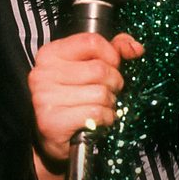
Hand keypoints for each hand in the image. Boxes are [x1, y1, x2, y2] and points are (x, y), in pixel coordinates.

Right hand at [28, 32, 143, 163]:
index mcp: (50, 54)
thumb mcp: (90, 66)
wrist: (55, 137)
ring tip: (100, 106)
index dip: (111, 55)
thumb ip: (113, 50)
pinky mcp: (52, 122)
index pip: (92, 42)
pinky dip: (105, 118)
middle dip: (113, 83)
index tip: (111, 67)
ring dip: (109, 103)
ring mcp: (45, 98)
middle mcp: (43, 73)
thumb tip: (135, 48)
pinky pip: (96, 112)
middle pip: (99, 69)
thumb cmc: (74, 98)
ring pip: (100, 93)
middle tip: (107, 92)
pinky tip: (97, 120)